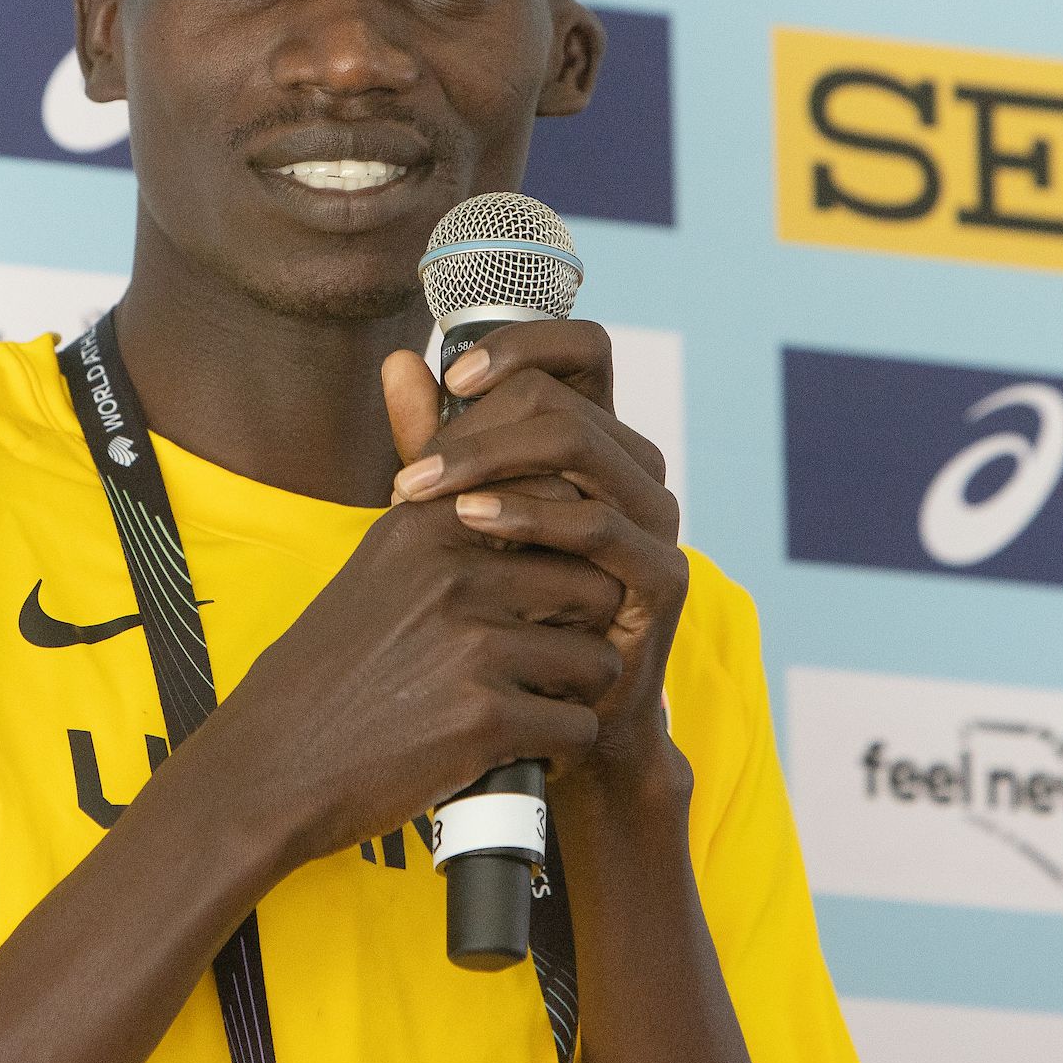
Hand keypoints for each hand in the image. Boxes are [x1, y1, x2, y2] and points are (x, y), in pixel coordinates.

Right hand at [178, 496, 623, 873]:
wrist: (272, 764)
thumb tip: (541, 508)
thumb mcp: (378, 571)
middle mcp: (453, 575)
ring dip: (578, 695)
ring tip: (538, 709)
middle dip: (585, 631)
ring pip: (596, 661)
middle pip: (594, 586)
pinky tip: (525, 753)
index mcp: (426, 528)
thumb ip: (448, 534)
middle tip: (553, 664)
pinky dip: (559, 751)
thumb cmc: (329, 673)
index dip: (573, 554)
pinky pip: (578, 728)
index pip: (556, 506)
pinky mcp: (485, 719)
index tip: (555, 592)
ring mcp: (472, 646)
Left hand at [380, 321, 690, 791]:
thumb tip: (399, 361)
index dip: (524, 344)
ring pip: (579, 447)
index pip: (584, 350)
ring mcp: (657, 520)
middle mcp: (637, 469)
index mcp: (598, 442)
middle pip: (565, 401)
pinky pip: (599, 523)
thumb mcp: (455, 515)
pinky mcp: (663, 576)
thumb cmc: (499, 610)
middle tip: (410, 468)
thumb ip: (433, 441)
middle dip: (477, 427)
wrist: (544, 718)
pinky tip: (469, 522)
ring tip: (417, 492)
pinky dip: (529, 514)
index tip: (454, 377)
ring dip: (489, 463)